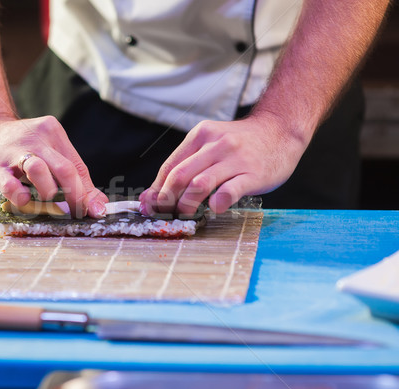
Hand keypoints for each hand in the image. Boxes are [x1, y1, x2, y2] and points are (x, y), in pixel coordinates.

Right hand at [0, 115, 107, 217]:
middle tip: (76, 213)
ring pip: (39, 169)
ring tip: (45, 199)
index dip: (87, 193)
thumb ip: (74, 178)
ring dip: (48, 191)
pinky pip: (10, 184)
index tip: (93, 212)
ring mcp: (14, 151)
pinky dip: (20, 196)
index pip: (77, 166)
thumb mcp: (49, 155)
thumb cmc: (22, 149)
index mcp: (53, 133)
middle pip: (64, 169)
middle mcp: (36, 139)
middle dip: (75, 196)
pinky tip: (23, 199)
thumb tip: (99, 207)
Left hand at [140, 113, 309, 214]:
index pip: (170, 166)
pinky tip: (214, 208)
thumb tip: (153, 195)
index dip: (156, 190)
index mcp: (200, 135)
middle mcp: (215, 144)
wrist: (282, 130)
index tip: (150, 207)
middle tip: (166, 215)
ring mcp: (235, 158)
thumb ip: (187, 165)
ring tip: (185, 215)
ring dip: (186, 204)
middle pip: (179, 176)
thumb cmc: (241, 144)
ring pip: (199, 183)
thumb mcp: (211, 145)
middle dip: (166, 200)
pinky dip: (217, 202)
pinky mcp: (254, 173)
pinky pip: (230, 190)